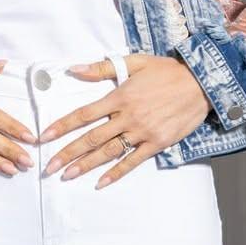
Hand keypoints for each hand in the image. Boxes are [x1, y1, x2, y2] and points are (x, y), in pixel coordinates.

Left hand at [37, 54, 212, 188]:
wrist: (201, 83)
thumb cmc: (166, 71)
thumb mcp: (134, 62)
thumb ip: (102, 68)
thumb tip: (74, 69)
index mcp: (119, 96)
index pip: (83, 114)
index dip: (62, 126)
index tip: (45, 137)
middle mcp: (127, 116)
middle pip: (91, 138)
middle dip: (67, 153)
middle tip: (49, 167)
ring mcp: (142, 132)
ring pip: (108, 152)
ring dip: (86, 165)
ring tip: (67, 175)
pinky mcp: (157, 143)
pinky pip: (133, 161)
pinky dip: (116, 173)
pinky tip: (101, 182)